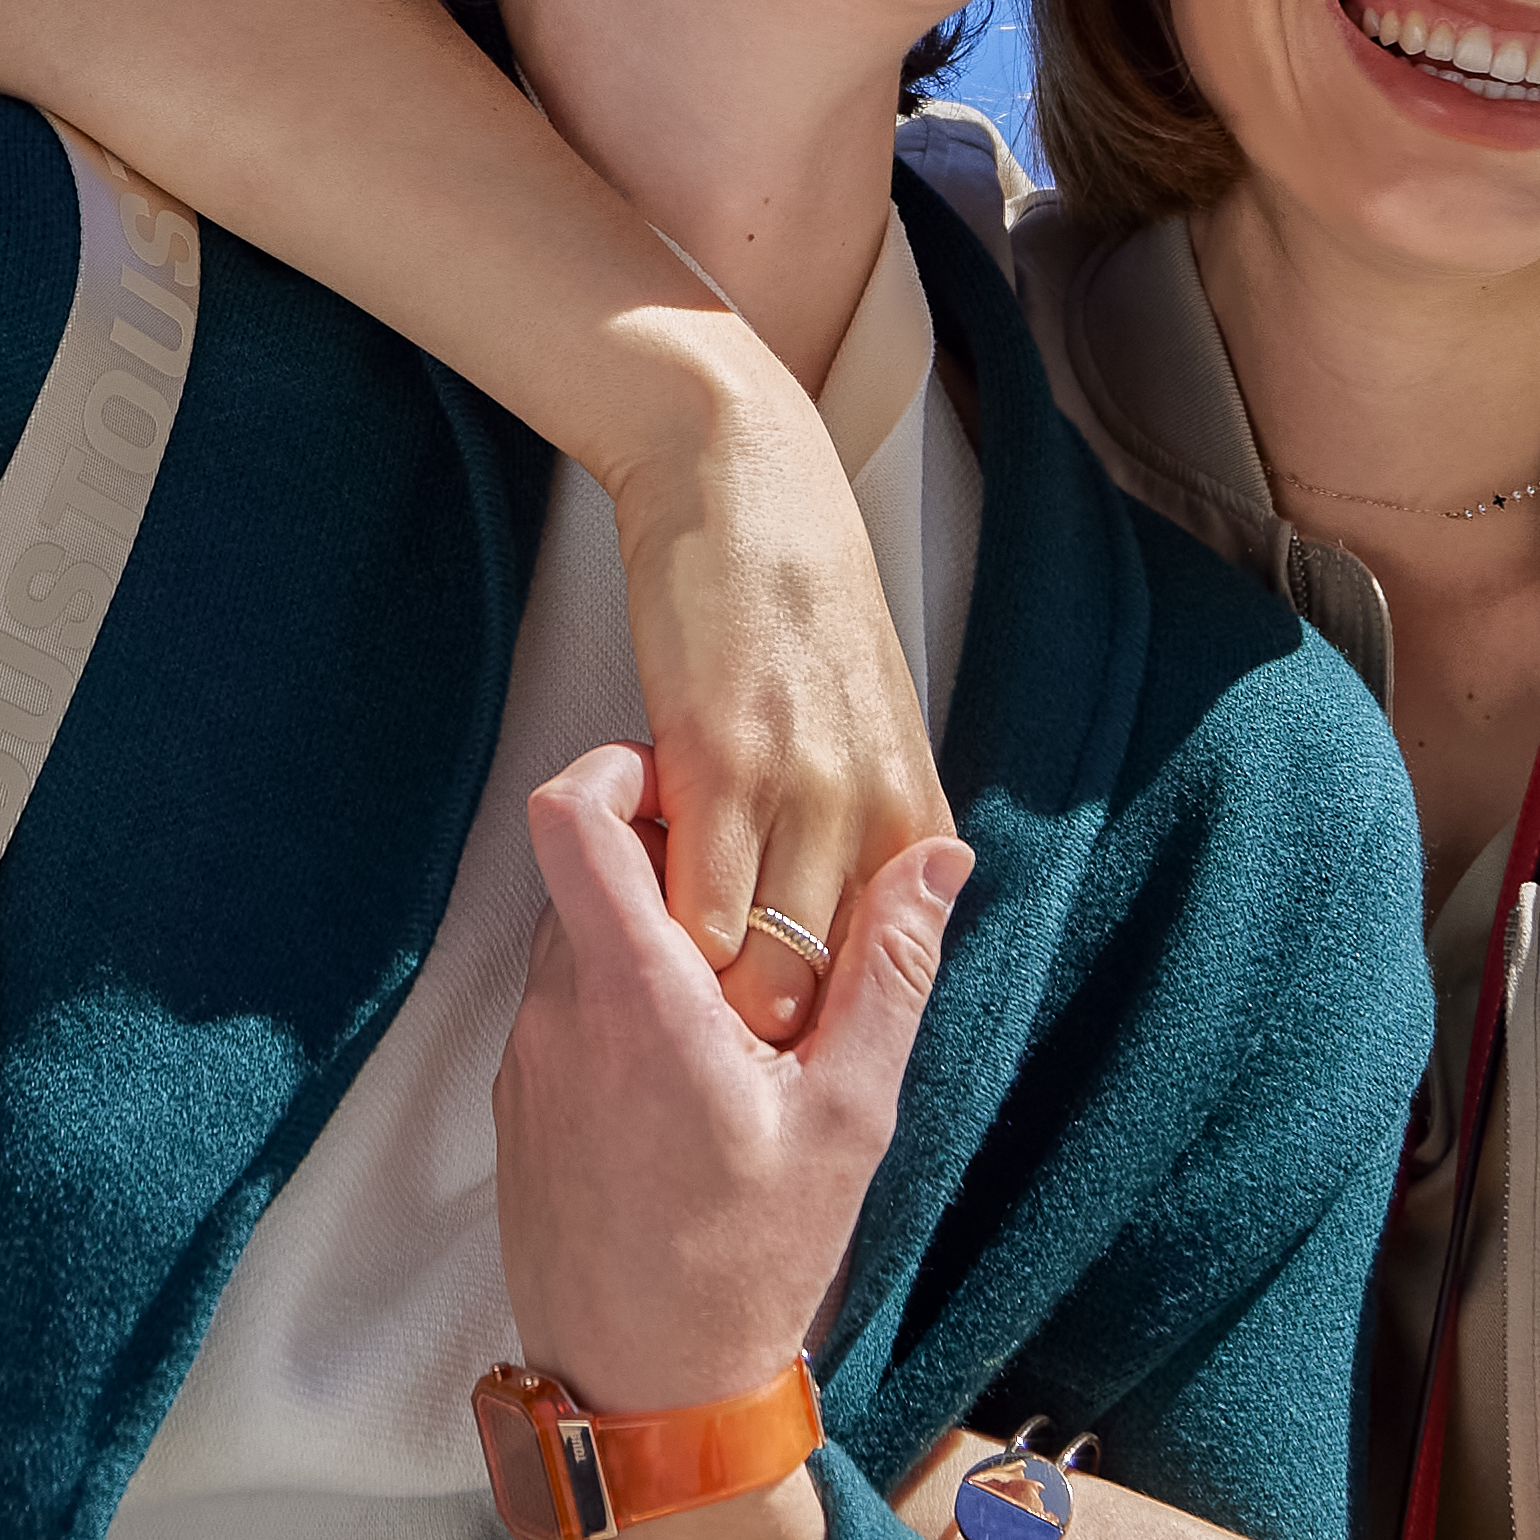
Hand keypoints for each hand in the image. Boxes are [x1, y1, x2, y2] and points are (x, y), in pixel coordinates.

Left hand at [495, 744, 969, 1416]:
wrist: (647, 1395)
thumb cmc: (750, 1260)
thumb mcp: (848, 1115)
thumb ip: (888, 973)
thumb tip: (933, 860)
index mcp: (630, 997)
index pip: (569, 816)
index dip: (617, 765)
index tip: (690, 780)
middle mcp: (555, 1016)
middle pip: (585, 873)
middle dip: (668, 866)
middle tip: (758, 912)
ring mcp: (525, 1065)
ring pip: (575, 946)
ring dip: (649, 948)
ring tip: (740, 1011)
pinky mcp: (518, 1111)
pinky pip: (563, 1015)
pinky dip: (621, 1012)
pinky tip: (695, 1080)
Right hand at [603, 343, 948, 1047]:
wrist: (749, 488)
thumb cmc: (796, 611)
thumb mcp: (868, 732)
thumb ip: (866, 834)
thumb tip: (843, 928)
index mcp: (914, 819)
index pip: (883, 981)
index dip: (815, 1029)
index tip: (759, 1051)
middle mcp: (876, 818)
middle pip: (818, 995)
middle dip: (754, 1035)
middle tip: (690, 1044)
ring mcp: (804, 795)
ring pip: (758, 974)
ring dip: (699, 998)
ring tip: (648, 991)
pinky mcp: (719, 764)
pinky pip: (695, 907)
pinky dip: (657, 934)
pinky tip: (625, 912)